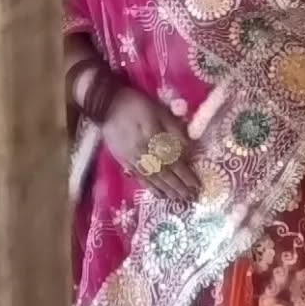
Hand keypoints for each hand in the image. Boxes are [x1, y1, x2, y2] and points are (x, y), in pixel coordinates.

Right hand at [100, 87, 199, 203]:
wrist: (107, 106)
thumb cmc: (137, 105)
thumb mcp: (160, 111)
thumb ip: (175, 129)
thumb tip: (189, 147)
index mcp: (155, 139)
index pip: (174, 162)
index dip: (186, 175)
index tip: (197, 185)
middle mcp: (145, 153)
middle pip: (165, 174)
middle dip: (179, 187)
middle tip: (191, 198)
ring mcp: (133, 159)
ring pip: (153, 179)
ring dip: (167, 191)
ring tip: (179, 200)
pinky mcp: (124, 162)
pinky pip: (140, 178)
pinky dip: (151, 188)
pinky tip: (159, 195)